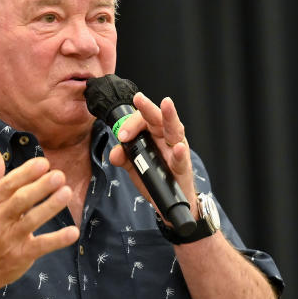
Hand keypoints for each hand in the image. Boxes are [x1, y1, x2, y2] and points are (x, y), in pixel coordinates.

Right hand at [0, 150, 78, 293]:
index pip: (8, 185)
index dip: (26, 173)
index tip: (44, 163)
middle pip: (20, 200)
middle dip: (40, 186)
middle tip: (59, 175)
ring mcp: (9, 239)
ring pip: (31, 220)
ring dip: (50, 206)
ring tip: (67, 193)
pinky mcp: (20, 256)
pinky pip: (40, 246)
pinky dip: (57, 240)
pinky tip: (73, 232)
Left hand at [108, 93, 199, 219]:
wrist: (170, 199)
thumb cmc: (155, 176)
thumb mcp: (134, 166)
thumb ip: (123, 157)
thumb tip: (115, 153)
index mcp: (154, 134)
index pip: (142, 120)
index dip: (130, 123)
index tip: (121, 135)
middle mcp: (167, 138)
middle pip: (158, 118)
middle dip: (148, 108)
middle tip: (139, 98)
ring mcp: (177, 150)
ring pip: (175, 130)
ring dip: (170, 116)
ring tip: (166, 104)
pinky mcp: (182, 167)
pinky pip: (181, 158)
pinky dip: (179, 152)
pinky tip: (178, 147)